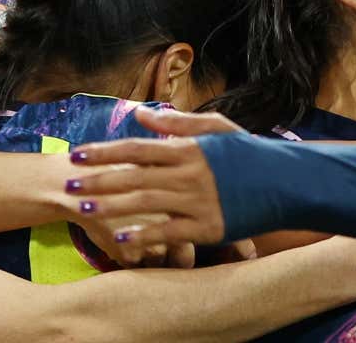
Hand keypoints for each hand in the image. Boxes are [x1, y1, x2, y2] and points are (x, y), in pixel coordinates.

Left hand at [66, 107, 235, 249]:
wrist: (288, 183)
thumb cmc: (250, 155)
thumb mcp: (219, 129)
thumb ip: (178, 123)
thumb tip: (141, 115)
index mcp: (190, 149)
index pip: (138, 149)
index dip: (104, 152)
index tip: (77, 155)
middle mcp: (190, 174)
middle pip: (134, 177)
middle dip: (98, 181)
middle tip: (68, 185)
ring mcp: (199, 202)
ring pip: (145, 205)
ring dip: (111, 208)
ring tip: (83, 210)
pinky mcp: (209, 227)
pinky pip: (169, 233)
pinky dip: (143, 236)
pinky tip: (120, 240)